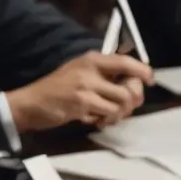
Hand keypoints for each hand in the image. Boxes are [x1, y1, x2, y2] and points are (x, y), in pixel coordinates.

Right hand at [6, 52, 152, 131]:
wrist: (30, 103)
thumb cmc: (54, 90)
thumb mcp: (78, 74)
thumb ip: (101, 76)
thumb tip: (130, 84)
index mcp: (91, 59)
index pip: (125, 61)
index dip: (143, 71)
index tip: (150, 80)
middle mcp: (90, 69)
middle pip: (130, 85)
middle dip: (133, 100)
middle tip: (125, 108)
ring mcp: (86, 86)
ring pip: (122, 102)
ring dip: (119, 114)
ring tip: (107, 117)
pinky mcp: (82, 103)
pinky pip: (108, 113)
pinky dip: (106, 120)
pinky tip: (95, 120)